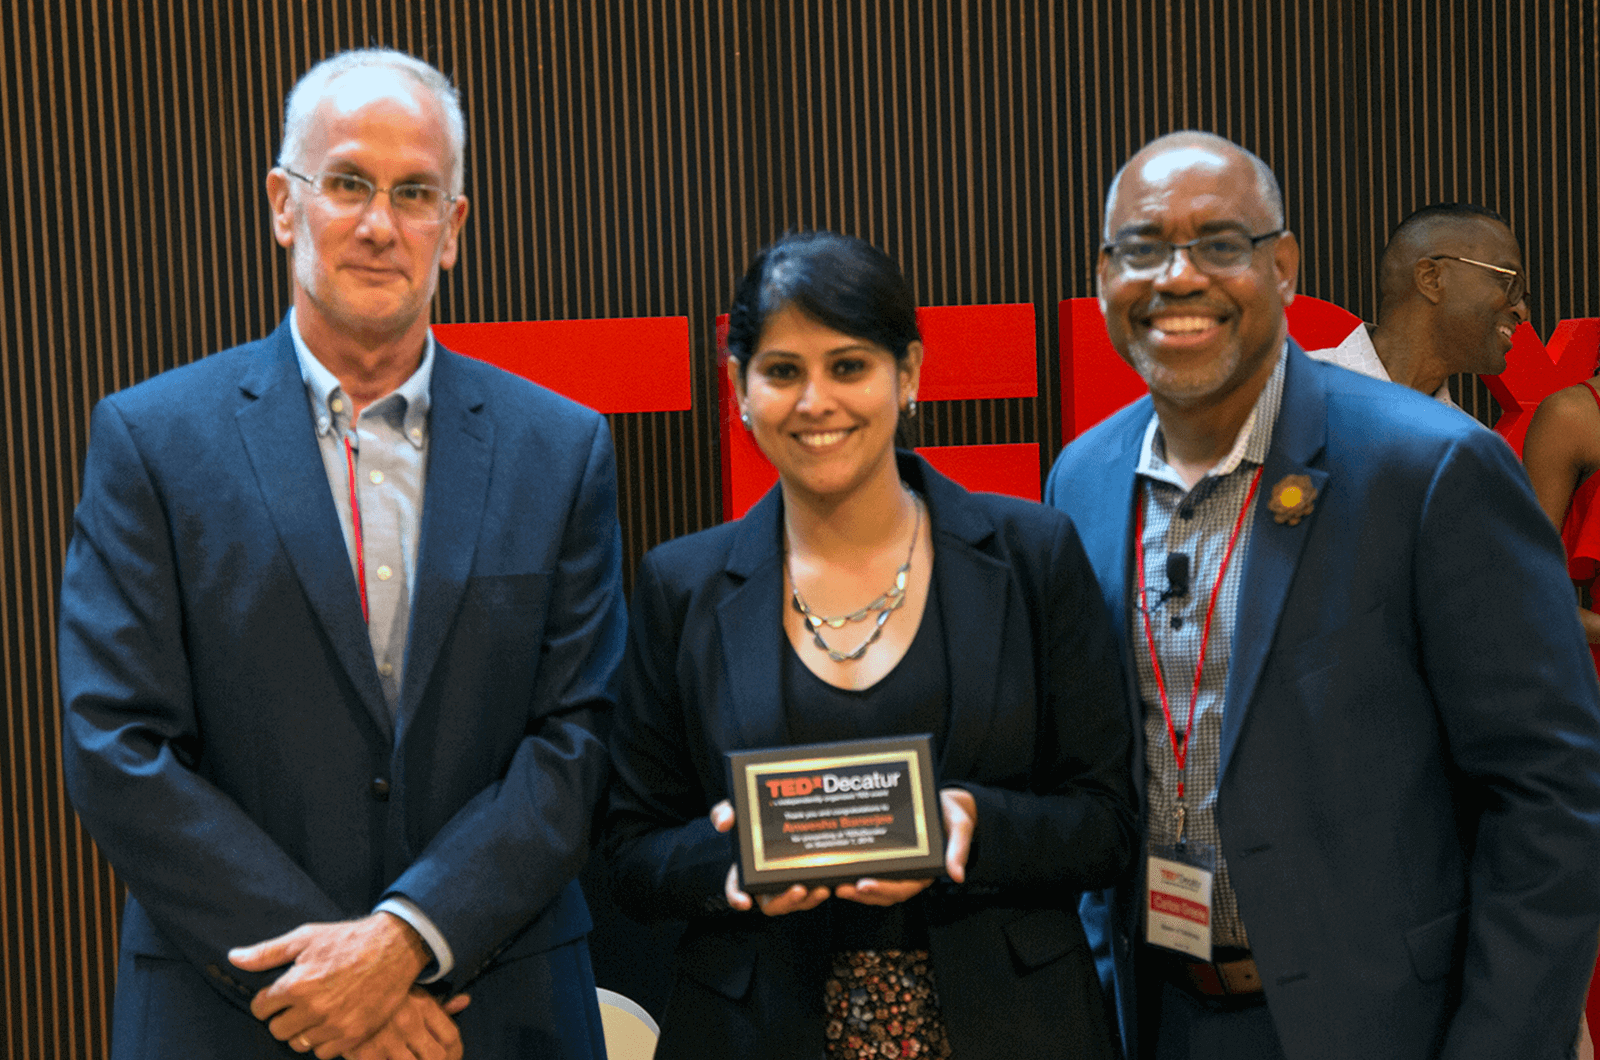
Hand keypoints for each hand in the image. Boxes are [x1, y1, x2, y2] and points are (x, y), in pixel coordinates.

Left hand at [229, 913, 429, 1057]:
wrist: (394, 948)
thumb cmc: (347, 940)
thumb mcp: (305, 938)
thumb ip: (267, 952)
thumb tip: (233, 958)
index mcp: (296, 986)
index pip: (260, 1008)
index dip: (268, 1000)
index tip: (280, 993)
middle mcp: (312, 1010)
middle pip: (277, 1030)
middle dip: (283, 1016)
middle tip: (299, 1002)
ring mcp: (333, 1025)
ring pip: (299, 1044)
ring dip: (302, 1030)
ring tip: (316, 1012)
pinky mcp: (353, 1035)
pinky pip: (322, 1053)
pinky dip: (324, 1041)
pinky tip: (331, 1022)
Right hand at [343, 990, 469, 1059]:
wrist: (337, 987)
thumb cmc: (378, 989)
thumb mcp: (409, 989)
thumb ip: (438, 1002)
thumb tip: (465, 1001)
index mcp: (421, 1004)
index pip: (451, 1037)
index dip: (455, 1054)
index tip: (450, 1058)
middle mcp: (407, 1021)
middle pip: (437, 1058)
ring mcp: (386, 1039)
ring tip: (407, 1058)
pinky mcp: (364, 1053)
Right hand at [710, 799, 830, 915]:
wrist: (778, 814)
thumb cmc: (754, 821)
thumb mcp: (737, 812)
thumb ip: (725, 813)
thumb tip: (723, 822)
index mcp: (746, 871)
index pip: (736, 889)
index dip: (737, 898)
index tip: (743, 902)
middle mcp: (766, 883)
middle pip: (772, 903)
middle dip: (786, 901)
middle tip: (797, 890)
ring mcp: (787, 884)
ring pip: (796, 902)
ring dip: (809, 899)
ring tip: (822, 888)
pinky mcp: (807, 879)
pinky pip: (814, 892)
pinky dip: (822, 890)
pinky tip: (832, 881)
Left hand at [836, 787, 973, 905]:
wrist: (945, 802)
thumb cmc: (951, 815)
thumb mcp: (960, 827)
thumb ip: (958, 849)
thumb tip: (957, 874)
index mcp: (925, 870)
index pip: (903, 887)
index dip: (884, 889)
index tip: (864, 885)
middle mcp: (909, 871)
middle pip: (884, 891)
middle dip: (863, 893)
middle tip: (843, 888)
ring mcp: (897, 864)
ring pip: (875, 884)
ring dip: (855, 888)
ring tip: (837, 884)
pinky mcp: (887, 854)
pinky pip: (870, 867)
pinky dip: (856, 871)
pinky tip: (841, 867)